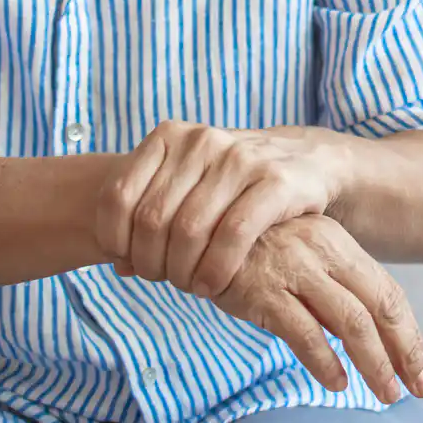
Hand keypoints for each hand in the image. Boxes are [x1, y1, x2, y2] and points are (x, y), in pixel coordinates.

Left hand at [97, 121, 349, 297]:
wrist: (306, 160)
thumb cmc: (233, 183)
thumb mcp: (188, 186)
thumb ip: (151, 218)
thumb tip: (119, 266)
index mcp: (169, 135)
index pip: (118, 196)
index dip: (115, 240)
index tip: (129, 262)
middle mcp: (201, 140)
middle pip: (151, 219)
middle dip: (153, 263)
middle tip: (166, 281)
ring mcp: (240, 158)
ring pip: (189, 231)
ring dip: (184, 272)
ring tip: (191, 286)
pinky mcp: (275, 181)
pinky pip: (233, 235)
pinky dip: (217, 270)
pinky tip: (214, 285)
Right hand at [210, 215, 422, 403]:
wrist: (196, 227)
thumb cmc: (250, 248)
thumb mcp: (299, 257)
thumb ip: (331, 288)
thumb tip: (364, 335)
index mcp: (337, 243)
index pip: (387, 292)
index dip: (409, 333)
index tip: (420, 367)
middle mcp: (322, 251)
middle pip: (379, 307)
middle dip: (403, 351)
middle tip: (416, 387)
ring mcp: (294, 269)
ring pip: (350, 322)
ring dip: (373, 363)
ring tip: (384, 392)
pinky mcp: (263, 290)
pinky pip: (304, 333)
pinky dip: (325, 361)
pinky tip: (336, 381)